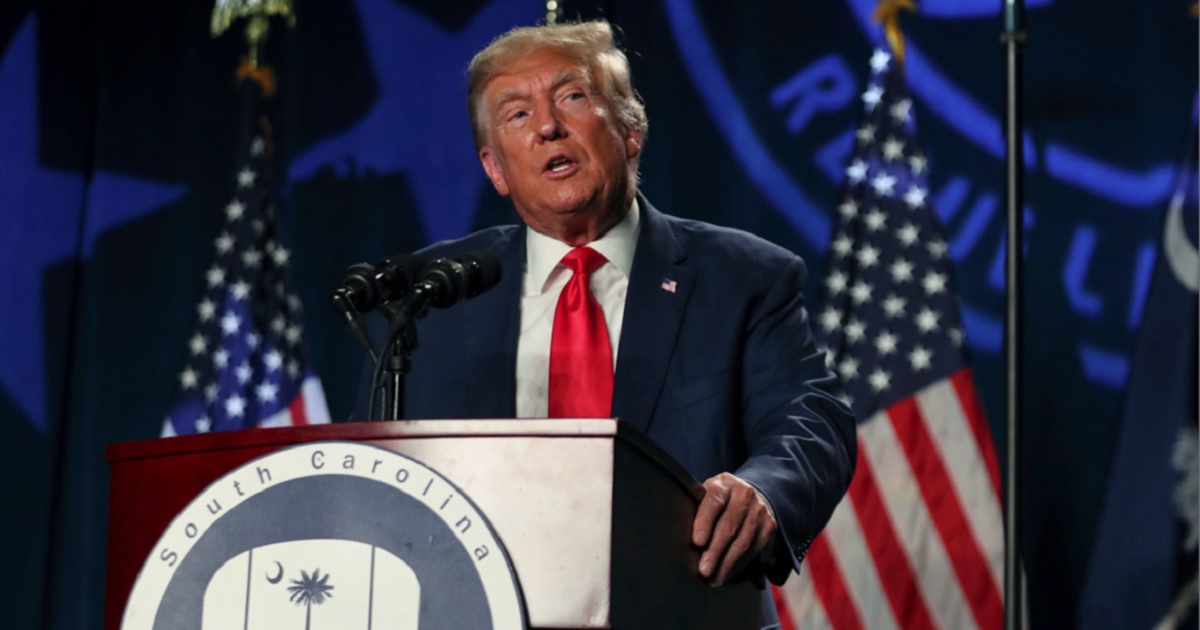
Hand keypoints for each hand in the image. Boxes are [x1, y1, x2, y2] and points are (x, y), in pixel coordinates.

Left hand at [692, 472, 777, 586]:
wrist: (749, 494)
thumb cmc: (717, 499)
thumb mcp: (706, 495)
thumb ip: (696, 509)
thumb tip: (679, 537)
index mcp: (724, 484)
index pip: (714, 502)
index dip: (705, 522)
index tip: (697, 542)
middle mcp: (744, 494)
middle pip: (728, 525)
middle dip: (715, 551)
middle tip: (703, 570)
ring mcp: (759, 509)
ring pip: (742, 541)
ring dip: (726, 563)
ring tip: (713, 579)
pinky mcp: (769, 525)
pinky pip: (753, 549)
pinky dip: (738, 564)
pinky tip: (726, 573)